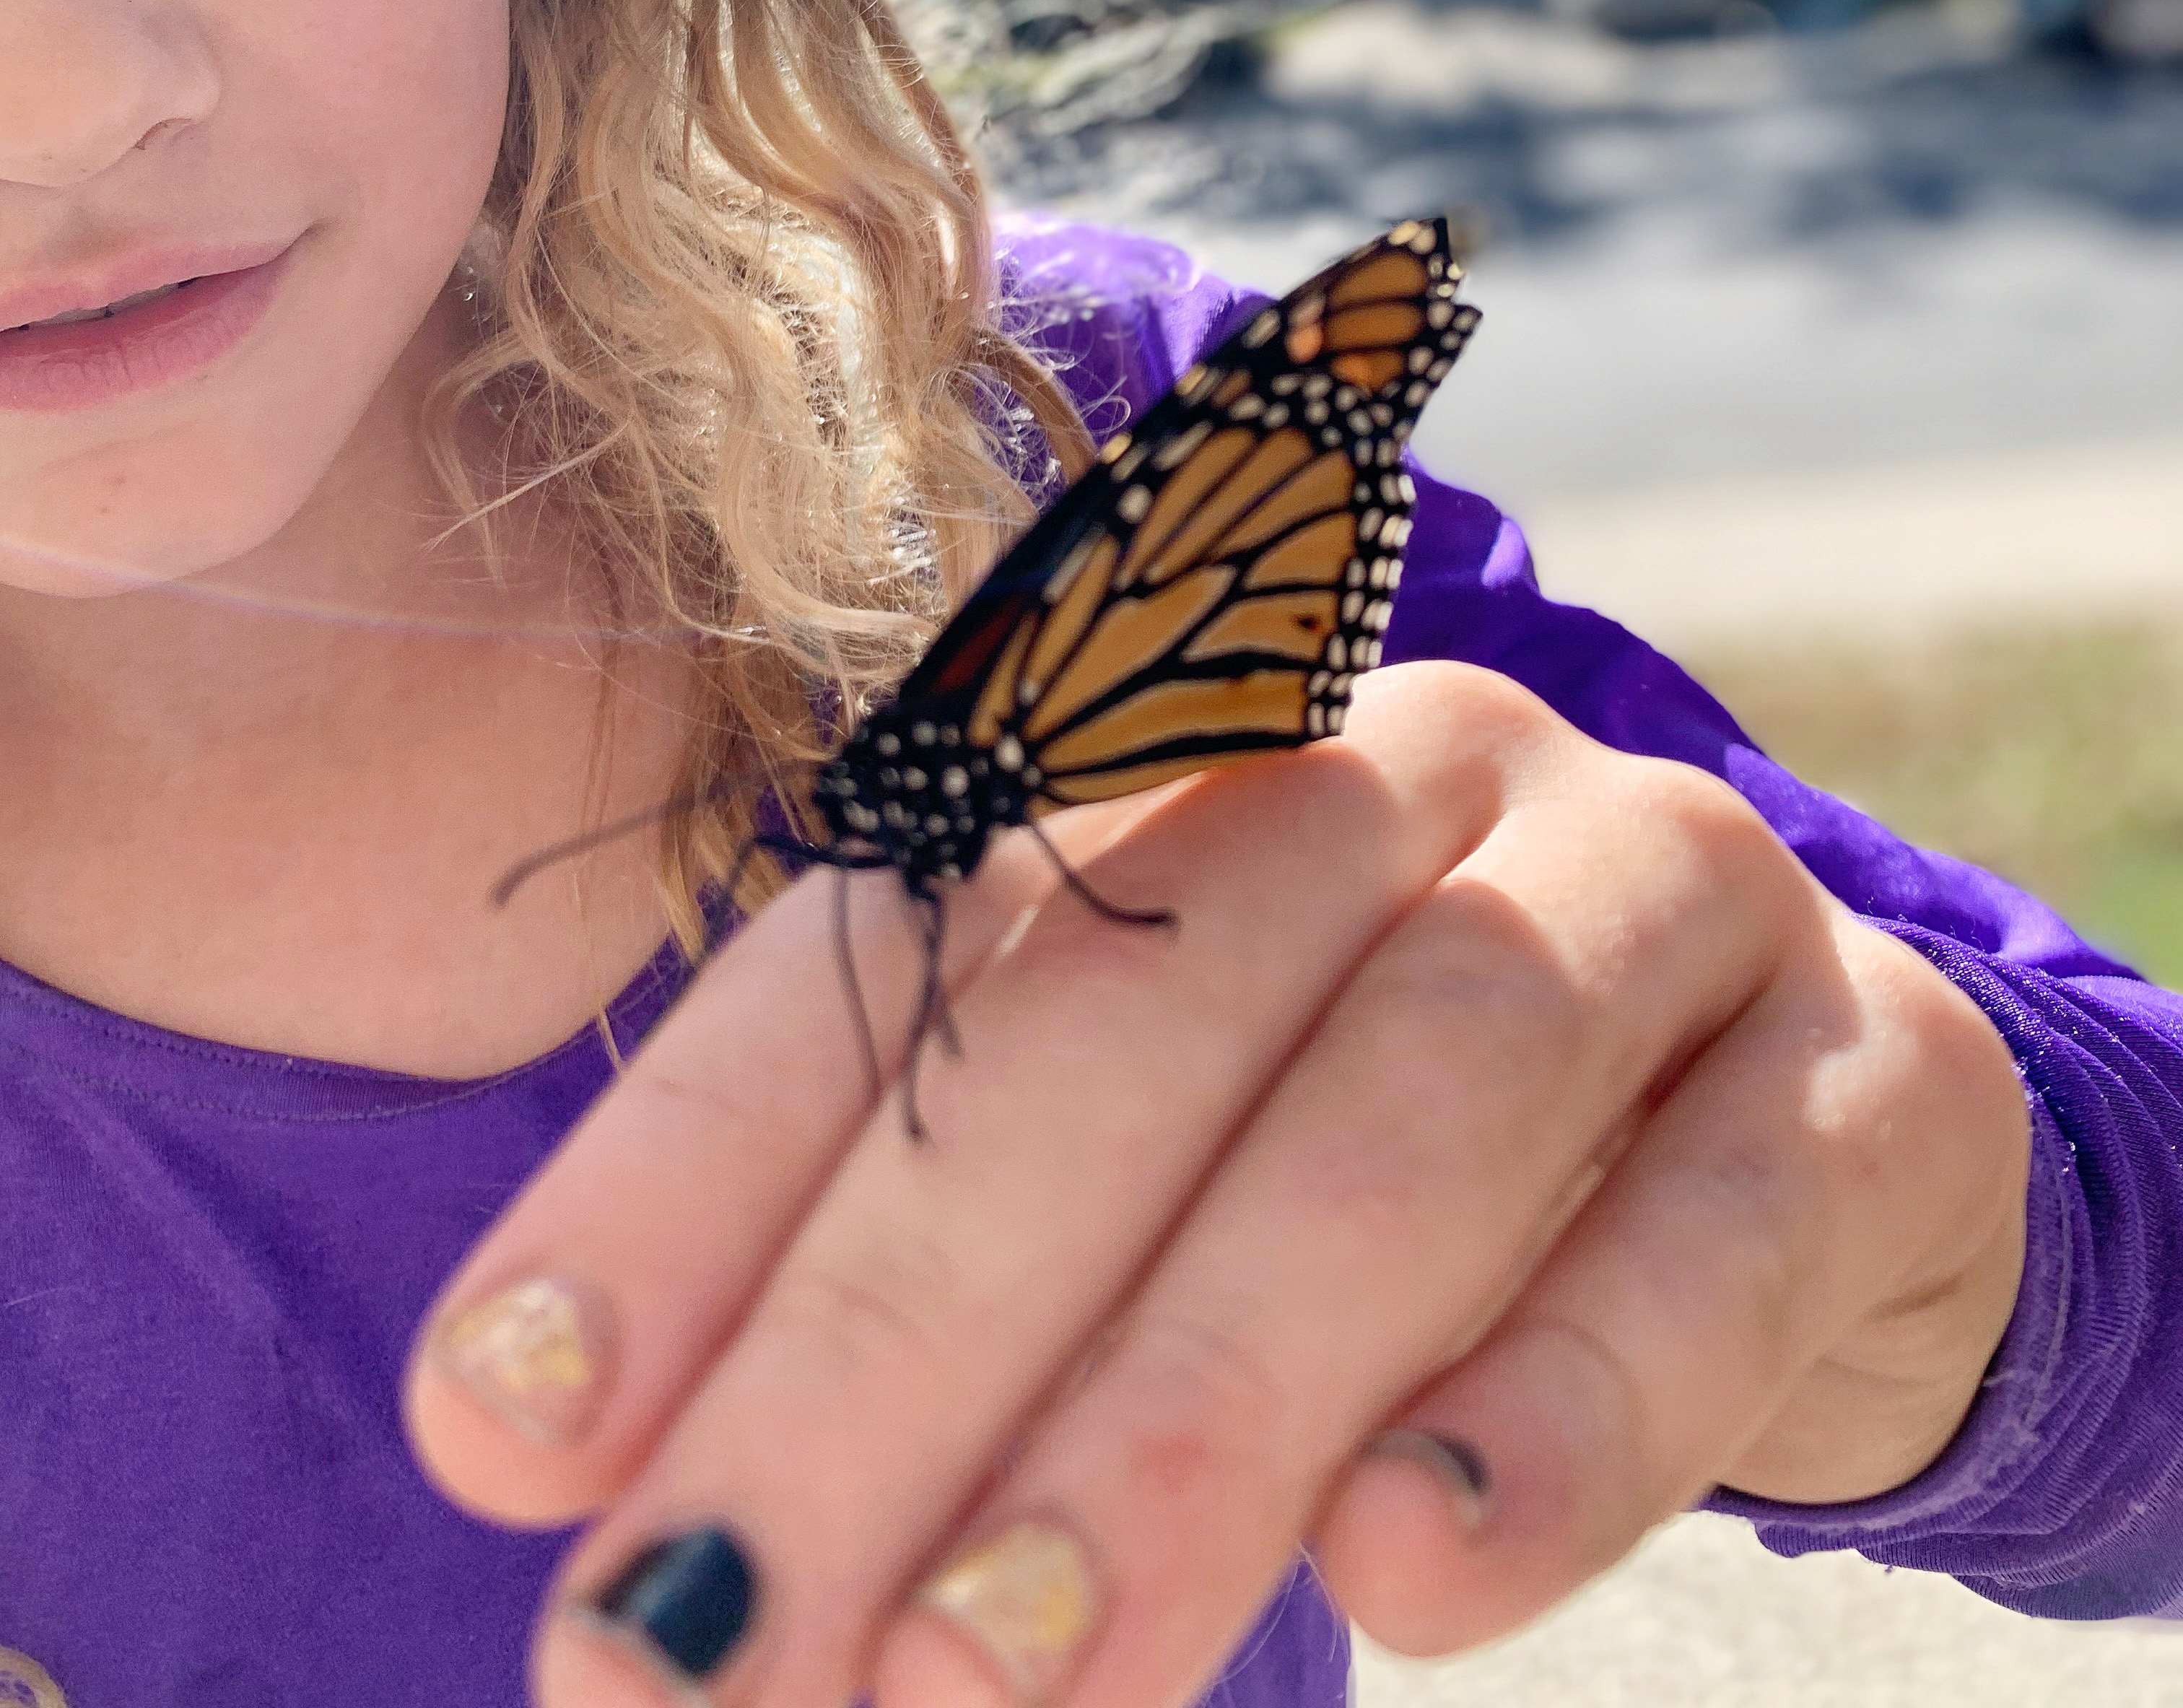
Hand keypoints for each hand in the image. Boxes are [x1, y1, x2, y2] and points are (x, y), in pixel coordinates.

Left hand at [404, 660, 2030, 1706]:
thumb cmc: (1393, 1177)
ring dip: (1183, 1404)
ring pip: (1407, 1098)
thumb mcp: (1163, 1203)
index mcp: (1188, 759)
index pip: (903, 926)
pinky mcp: (1863, 1071)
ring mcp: (1650, 893)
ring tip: (989, 1681)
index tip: (499, 1430)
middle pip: (1123, 1013)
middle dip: (887, 1343)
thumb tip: (667, 1570)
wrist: (1798, 1147)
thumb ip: (966, 1315)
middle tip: (696, 1652)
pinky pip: (1716, 1219)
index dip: (690, 1167)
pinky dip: (1558, 1399)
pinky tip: (1408, 1572)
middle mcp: (1403, 771)